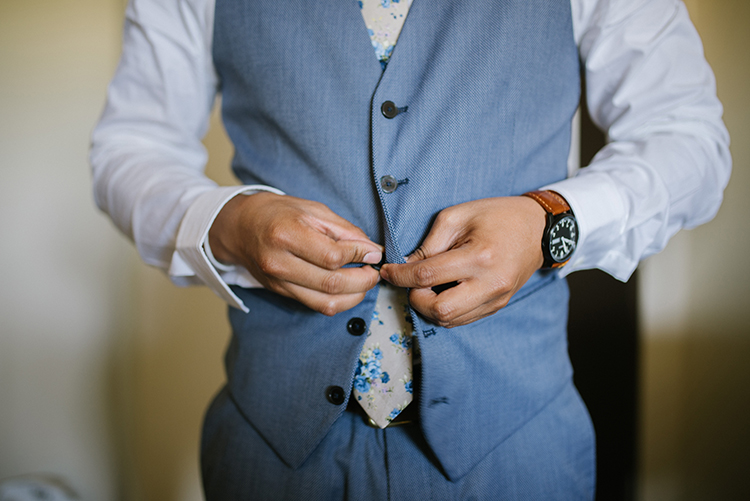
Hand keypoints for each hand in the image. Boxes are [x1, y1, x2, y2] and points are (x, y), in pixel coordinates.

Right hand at [209, 192, 383, 315]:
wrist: (241, 227)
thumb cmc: (278, 213)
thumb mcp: (313, 210)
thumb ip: (345, 231)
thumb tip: (372, 250)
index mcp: (286, 234)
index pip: (332, 256)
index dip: (360, 256)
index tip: (374, 252)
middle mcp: (279, 263)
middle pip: (332, 284)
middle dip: (364, 280)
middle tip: (374, 271)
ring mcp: (279, 282)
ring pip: (326, 302)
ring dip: (355, 295)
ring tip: (364, 280)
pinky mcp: (281, 293)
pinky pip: (318, 306)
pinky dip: (340, 301)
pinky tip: (349, 288)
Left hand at [380, 197, 545, 327]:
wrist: (538, 229)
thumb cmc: (497, 216)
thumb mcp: (457, 216)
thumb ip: (429, 243)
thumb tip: (406, 267)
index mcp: (479, 257)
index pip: (427, 276)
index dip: (400, 276)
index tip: (387, 270)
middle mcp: (490, 284)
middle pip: (439, 311)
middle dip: (415, 299)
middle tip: (411, 281)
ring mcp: (496, 299)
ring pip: (450, 321)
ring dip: (429, 307)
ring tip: (427, 285)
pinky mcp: (498, 306)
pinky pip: (463, 319)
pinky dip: (445, 310)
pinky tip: (443, 291)